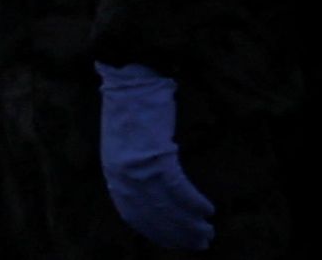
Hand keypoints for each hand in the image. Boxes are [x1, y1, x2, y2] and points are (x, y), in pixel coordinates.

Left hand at [93, 63, 216, 250]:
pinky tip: (207, 210)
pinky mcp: (156, 154)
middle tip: (199, 243)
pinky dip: (193, 202)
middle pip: (153, 215)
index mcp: (114, 175)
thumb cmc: (133, 106)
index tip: (176, 241)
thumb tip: (156, 190)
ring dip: (189, 223)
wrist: (132, 78)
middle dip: (177, 233)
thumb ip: (135, 168)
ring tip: (207, 232)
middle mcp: (123, 177)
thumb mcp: (125, 144)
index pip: (134, 216)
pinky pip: (177, 187)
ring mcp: (138, 167)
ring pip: (166, 206)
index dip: (158, 232)